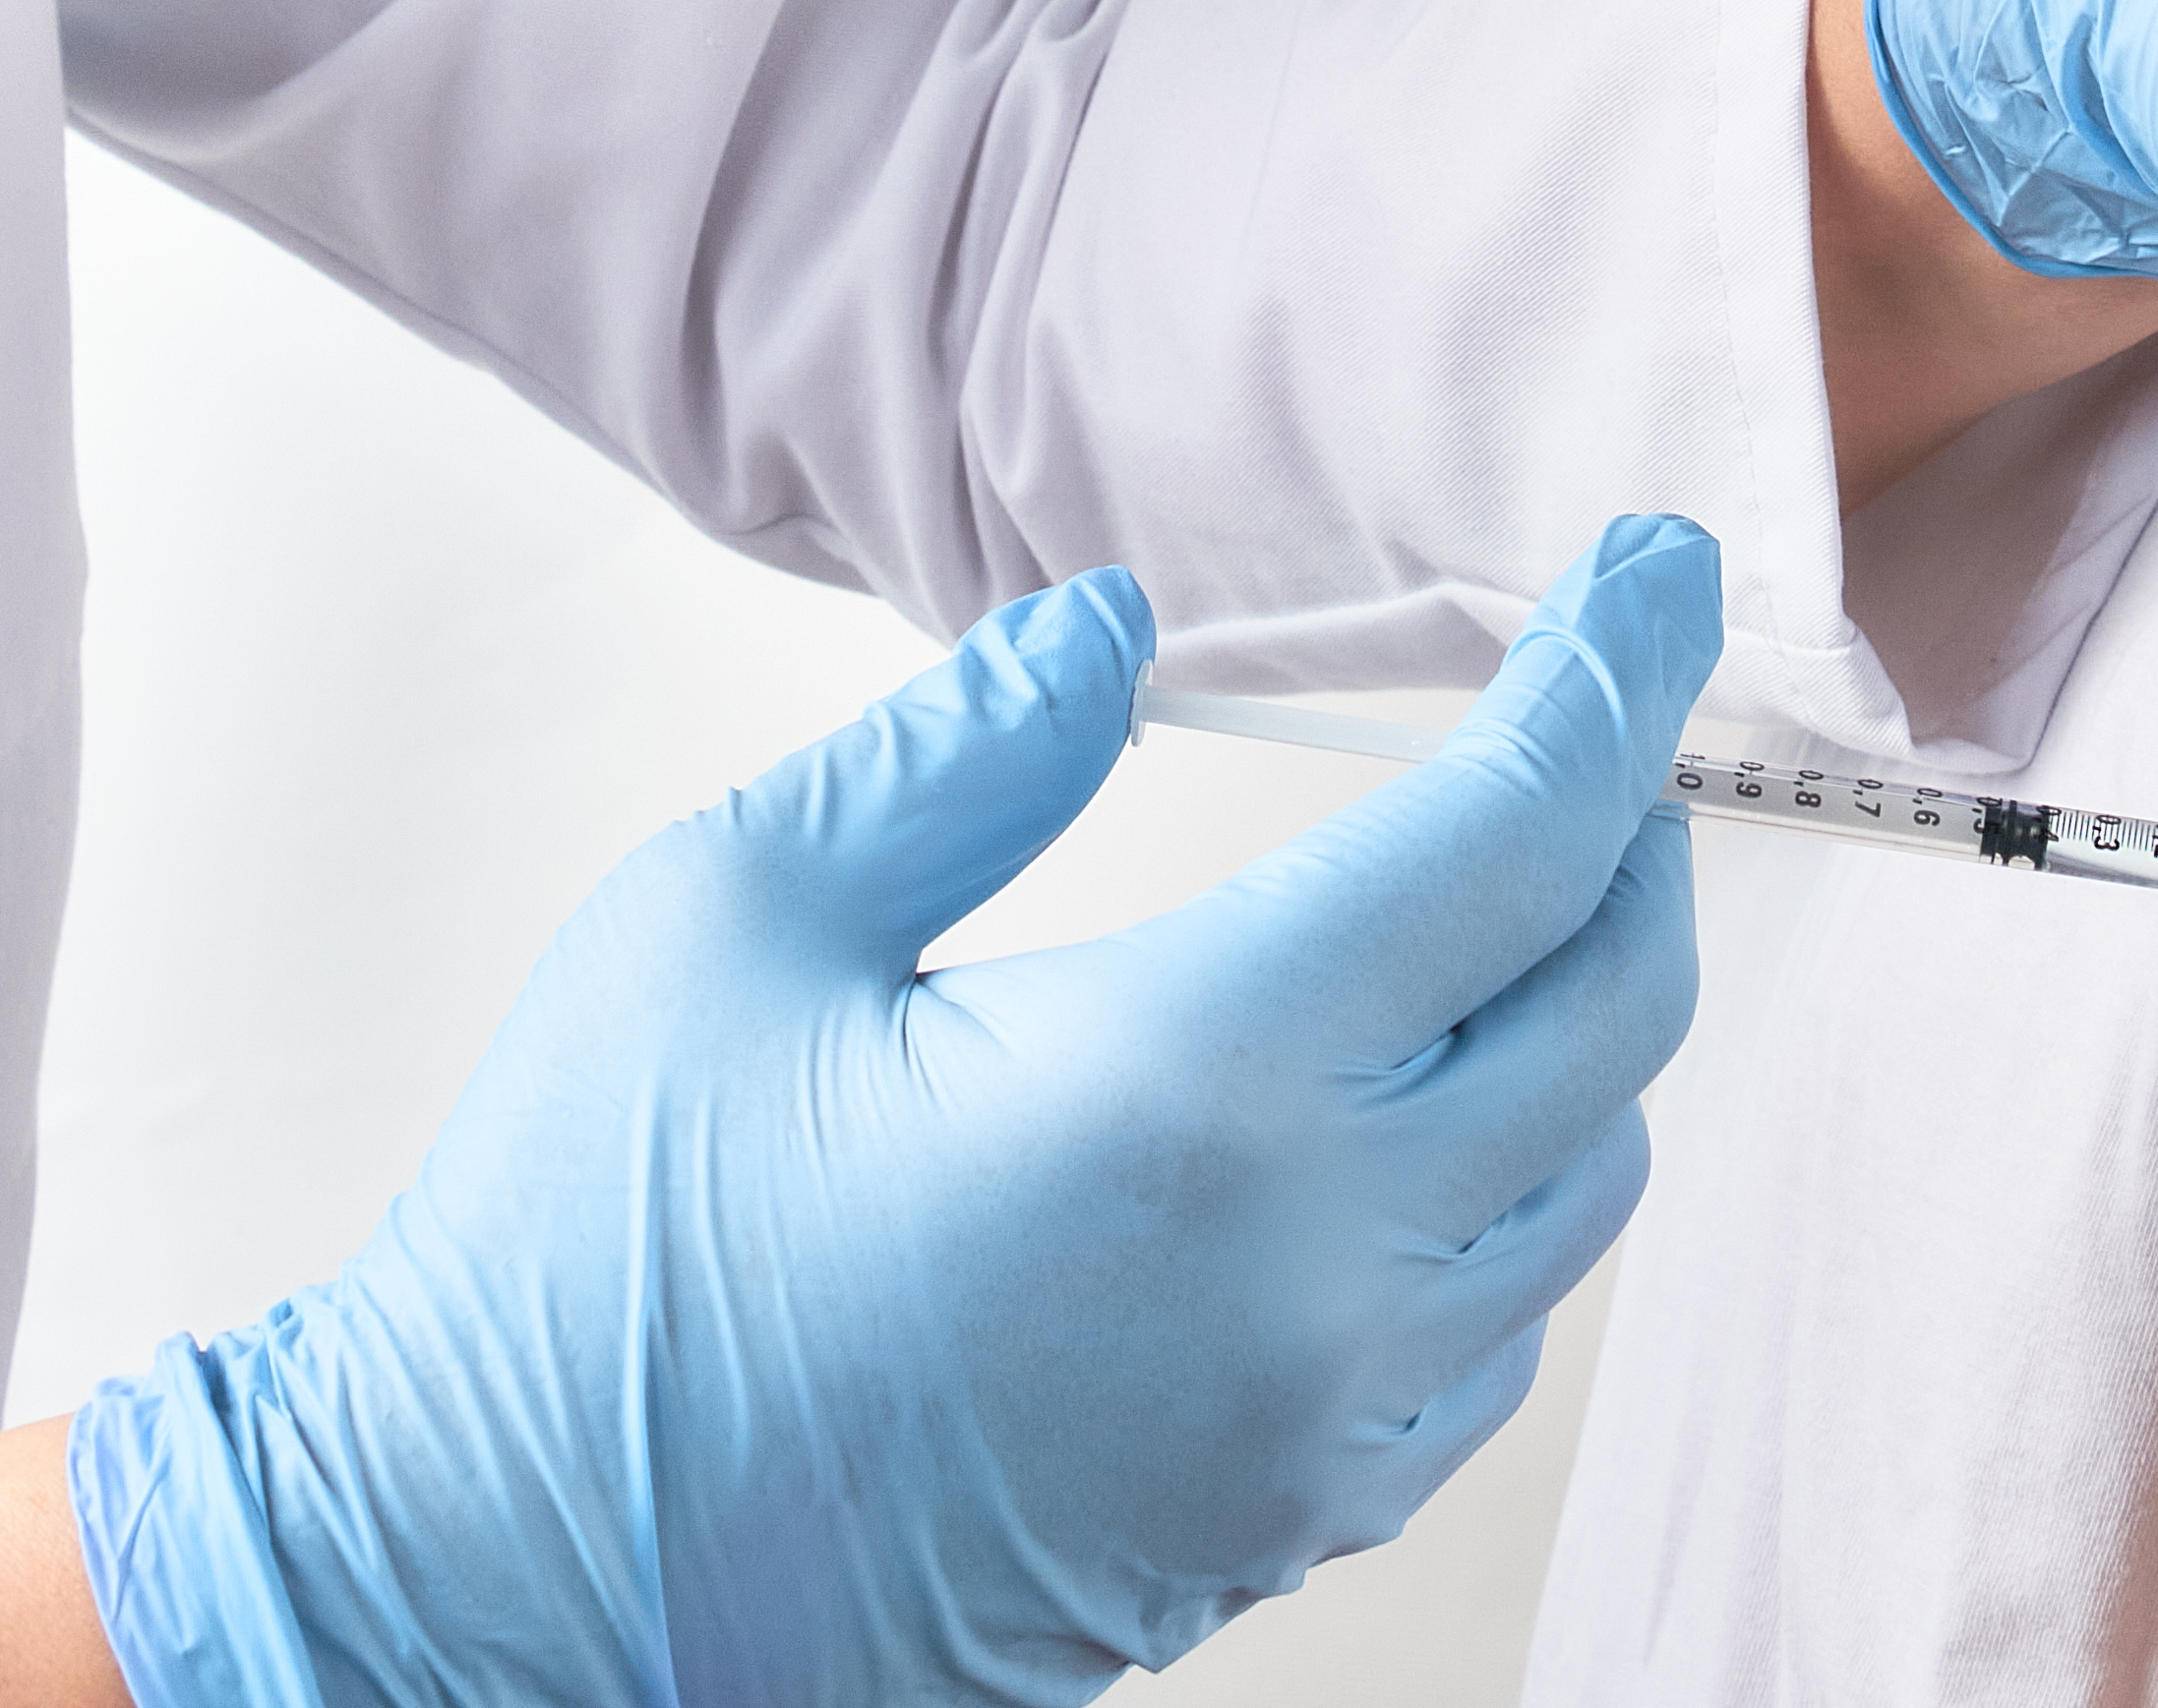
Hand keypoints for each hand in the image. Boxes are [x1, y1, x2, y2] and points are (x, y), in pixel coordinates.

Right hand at [65, 515, 1723, 1707]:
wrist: (500, 1589)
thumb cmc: (585, 1255)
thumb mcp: (729, 916)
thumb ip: (961, 748)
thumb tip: (1118, 627)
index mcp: (1193, 1083)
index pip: (1522, 837)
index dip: (1620, 674)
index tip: (1656, 567)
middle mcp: (1313, 1266)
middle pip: (1617, 1003)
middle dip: (1634, 827)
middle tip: (1593, 713)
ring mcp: (1317, 1424)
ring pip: (1588, 1179)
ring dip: (1582, 1018)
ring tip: (1501, 902)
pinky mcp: (1284, 1528)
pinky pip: (1500, 1337)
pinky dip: (1514, 1196)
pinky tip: (1411, 1119)